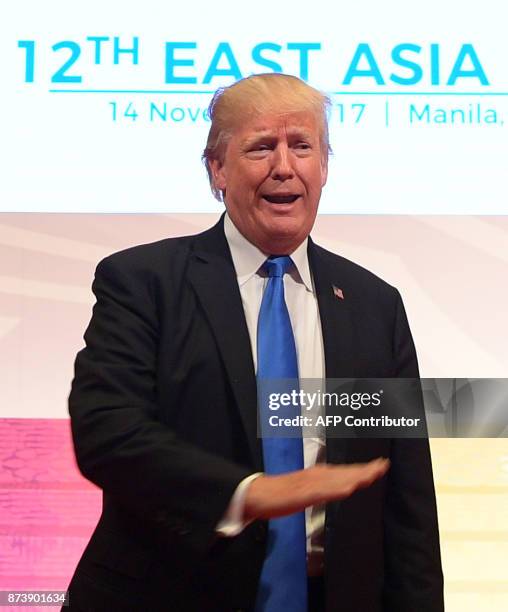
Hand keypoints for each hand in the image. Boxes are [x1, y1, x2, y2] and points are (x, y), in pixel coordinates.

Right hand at [244, 458, 388, 519]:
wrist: (257, 494)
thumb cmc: (278, 493)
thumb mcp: (304, 489)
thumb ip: (319, 488)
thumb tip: (337, 488)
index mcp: (317, 475)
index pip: (345, 471)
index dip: (363, 469)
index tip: (380, 465)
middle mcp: (317, 475)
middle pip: (346, 472)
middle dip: (366, 469)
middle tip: (385, 464)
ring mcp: (311, 483)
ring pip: (340, 478)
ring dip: (358, 475)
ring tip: (375, 472)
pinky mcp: (304, 494)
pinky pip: (324, 491)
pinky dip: (338, 489)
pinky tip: (350, 488)